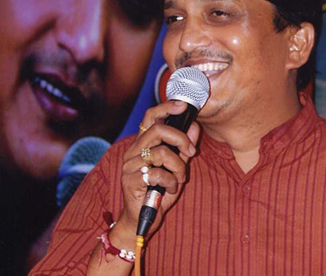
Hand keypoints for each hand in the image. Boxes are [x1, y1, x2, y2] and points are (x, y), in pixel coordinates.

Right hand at [111, 100, 199, 244]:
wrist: (142, 218)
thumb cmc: (159, 191)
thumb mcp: (177, 167)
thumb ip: (184, 147)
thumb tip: (195, 126)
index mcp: (143, 144)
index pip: (150, 117)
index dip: (166, 108)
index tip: (182, 106)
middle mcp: (134, 151)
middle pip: (158, 130)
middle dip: (181, 140)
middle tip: (191, 152)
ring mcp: (131, 165)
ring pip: (162, 153)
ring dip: (178, 167)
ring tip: (179, 179)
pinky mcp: (131, 180)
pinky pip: (158, 173)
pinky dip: (171, 182)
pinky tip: (169, 190)